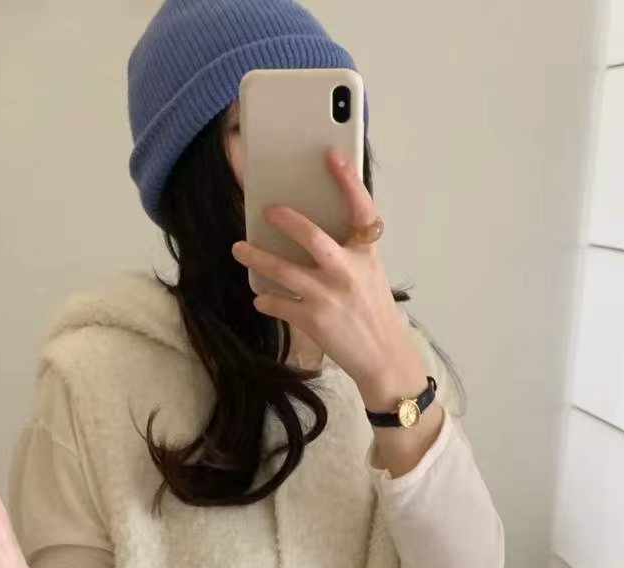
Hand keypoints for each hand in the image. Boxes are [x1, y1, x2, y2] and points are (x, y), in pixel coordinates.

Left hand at [230, 146, 427, 407]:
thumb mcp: (369, 274)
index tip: (331, 155)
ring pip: (284, 272)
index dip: (347, 180)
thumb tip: (306, 231)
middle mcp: (349, 272)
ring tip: (239, 249)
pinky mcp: (315, 322)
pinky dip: (266, 300)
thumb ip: (347, 251)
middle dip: (287, 221)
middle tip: (268, 210)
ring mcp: (330, 297)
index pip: (361, 209)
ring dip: (258, 259)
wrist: (384, 357)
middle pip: (312, 237)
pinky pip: (279, 305)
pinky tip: (259, 297)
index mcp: (366, 254)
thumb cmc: (373, 312)